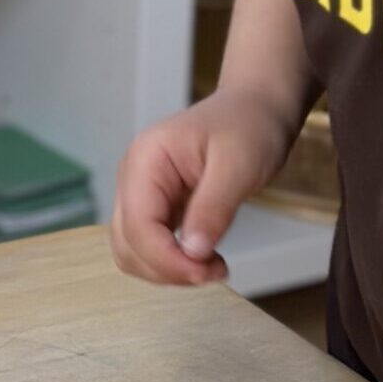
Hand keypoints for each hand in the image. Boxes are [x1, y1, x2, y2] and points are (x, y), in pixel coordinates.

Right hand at [110, 86, 296, 285]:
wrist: (255, 110)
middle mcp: (133, 178)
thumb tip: (192, 253)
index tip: (207, 271)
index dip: (167, 259)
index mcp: (145, 160)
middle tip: (215, 271)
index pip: (137, 224)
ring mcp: (139, 194)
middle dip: (167, 268)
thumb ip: (213, 208)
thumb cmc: (248, 127)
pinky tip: (204, 258)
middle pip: (127, 244)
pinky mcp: (154, 208)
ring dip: (167, 270)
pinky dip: (172, 263)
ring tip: (211, 265)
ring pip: (133, 251)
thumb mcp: (239, 166)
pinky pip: (149, 247)